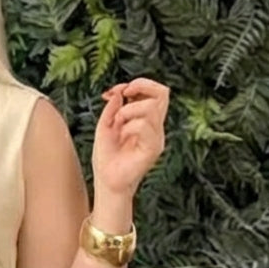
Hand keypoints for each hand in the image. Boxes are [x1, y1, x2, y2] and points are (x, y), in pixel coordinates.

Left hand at [92, 77, 169, 196]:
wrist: (107, 183)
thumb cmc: (107, 158)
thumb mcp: (105, 126)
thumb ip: (113, 107)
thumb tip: (119, 92)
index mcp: (147, 121)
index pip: (156, 92)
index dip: (139, 84)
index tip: (118, 90)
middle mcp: (155, 128)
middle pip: (163, 93)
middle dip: (141, 86)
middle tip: (123, 94)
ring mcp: (156, 138)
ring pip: (151, 107)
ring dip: (128, 110)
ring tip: (117, 124)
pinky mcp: (153, 149)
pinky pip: (144, 126)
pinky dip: (128, 126)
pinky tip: (121, 136)